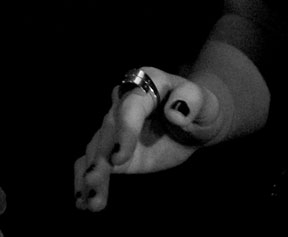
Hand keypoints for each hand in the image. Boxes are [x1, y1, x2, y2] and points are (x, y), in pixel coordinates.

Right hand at [74, 66, 224, 211]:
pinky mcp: (113, 149)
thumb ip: (191, 100)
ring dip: (91, 173)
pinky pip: (94, 161)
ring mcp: (115, 127)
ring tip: (91, 201)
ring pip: (97, 148)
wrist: (194, 122)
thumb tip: (175, 112)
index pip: (131, 107)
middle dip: (100, 156)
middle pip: (108, 128)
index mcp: (146, 83)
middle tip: (94, 180)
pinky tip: (83, 202)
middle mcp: (123, 102)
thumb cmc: (200, 107)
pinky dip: (85, 180)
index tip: (118, 159)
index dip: (124, 132)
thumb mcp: (204, 101)